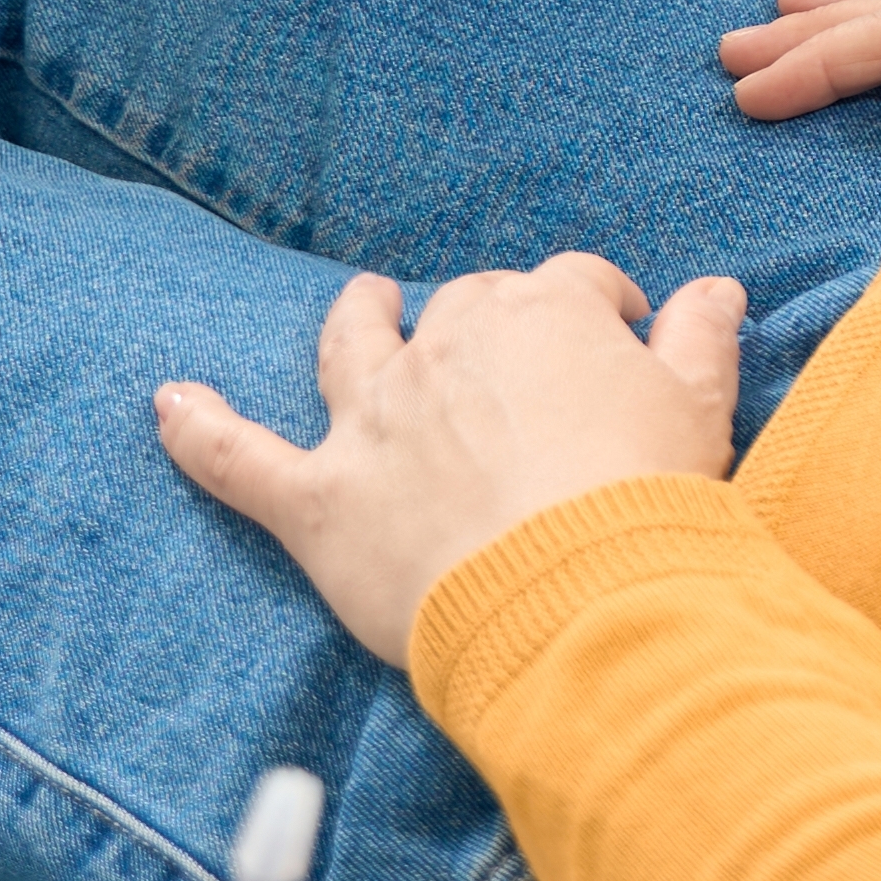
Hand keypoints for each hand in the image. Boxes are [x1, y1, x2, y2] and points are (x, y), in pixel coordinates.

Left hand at [159, 254, 741, 666]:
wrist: (578, 596)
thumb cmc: (648, 501)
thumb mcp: (704, 407)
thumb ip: (704, 338)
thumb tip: (714, 290)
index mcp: (546, 316)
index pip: (574, 284)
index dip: (602, 309)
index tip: (624, 338)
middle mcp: (450, 347)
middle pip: (464, 306)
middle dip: (489, 321)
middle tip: (520, 366)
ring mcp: (376, 420)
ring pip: (351, 345)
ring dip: (354, 318)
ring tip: (362, 302)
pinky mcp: (319, 499)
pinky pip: (237, 457)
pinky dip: (196, 430)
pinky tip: (166, 405)